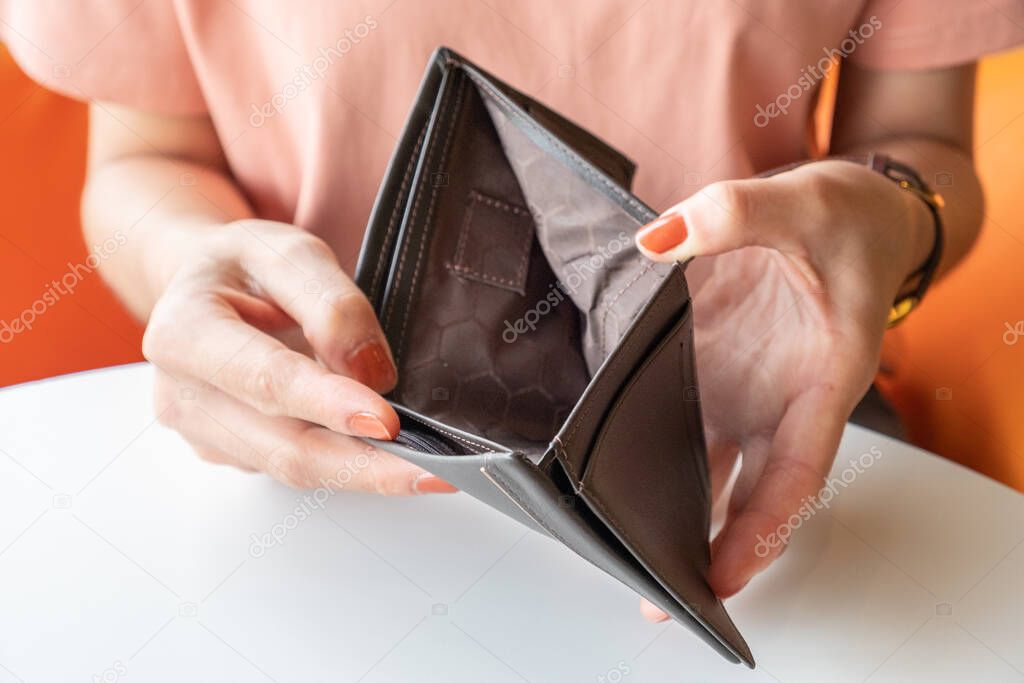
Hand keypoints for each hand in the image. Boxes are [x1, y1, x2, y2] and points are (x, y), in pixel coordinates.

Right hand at [143, 219, 455, 494]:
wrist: (202, 288)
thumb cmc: (242, 267)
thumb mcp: (287, 252)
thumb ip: (330, 303)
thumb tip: (369, 371)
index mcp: (184, 333)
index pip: (266, 380)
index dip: (329, 406)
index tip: (385, 423)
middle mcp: (184, 396)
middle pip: (285, 449)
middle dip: (364, 466)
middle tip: (433, 473)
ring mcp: (204, 434)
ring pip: (294, 470)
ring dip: (364, 475)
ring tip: (428, 474)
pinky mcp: (231, 454)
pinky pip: (294, 468)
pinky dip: (346, 467)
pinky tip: (387, 460)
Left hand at [634, 160, 932, 616]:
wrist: (837, 213)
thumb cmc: (845, 219)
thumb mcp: (802, 205)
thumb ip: (736, 215)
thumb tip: (658, 240)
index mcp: (821, 380)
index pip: (796, 472)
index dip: (763, 528)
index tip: (727, 576)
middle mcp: (775, 398)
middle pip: (743, 490)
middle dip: (703, 544)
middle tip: (655, 592)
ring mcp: (736, 386)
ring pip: (700, 462)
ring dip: (663, 505)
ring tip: (613, 545)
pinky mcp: (703, 365)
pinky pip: (667, 411)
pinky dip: (636, 439)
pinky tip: (598, 460)